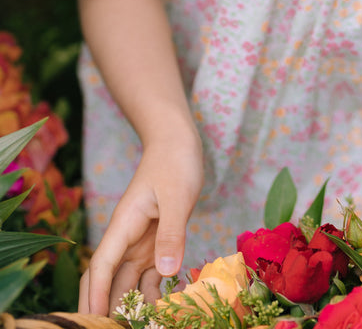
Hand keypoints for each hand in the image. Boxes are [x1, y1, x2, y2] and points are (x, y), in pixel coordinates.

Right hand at [79, 133, 202, 315]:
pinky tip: (166, 307)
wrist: (177, 142)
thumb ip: (172, 233)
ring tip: (142, 325)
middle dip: (107, 306)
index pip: (103, 265)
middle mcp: (128, 238)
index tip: (93, 319)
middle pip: (110, 279)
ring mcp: (142, 242)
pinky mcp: (158, 243)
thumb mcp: (177, 196)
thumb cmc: (174, 162)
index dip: (97, 293)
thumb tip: (166, 270)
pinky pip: (151, 276)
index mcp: (125, 224)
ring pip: (129, 282)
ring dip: (132, 304)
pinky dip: (154, 293)